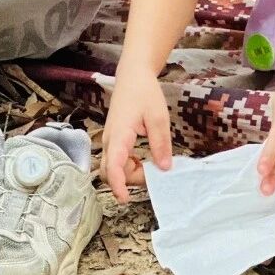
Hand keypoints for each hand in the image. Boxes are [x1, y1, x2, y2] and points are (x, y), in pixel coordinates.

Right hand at [101, 62, 170, 203]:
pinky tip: (142, 160)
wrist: (132, 76)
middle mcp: (110, 140)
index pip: (113, 166)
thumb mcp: (158, 116)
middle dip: (128, 181)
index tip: (125, 199)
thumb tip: (165, 168)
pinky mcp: (114, 140)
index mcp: (119, 135)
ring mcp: (110, 140)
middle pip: (110, 172)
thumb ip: (161, 143)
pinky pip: (116, 161)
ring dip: (129, 174)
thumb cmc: (144, 93)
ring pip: (112, 168)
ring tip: (151, 166)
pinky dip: (127, 166)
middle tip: (153, 175)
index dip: (118, 185)